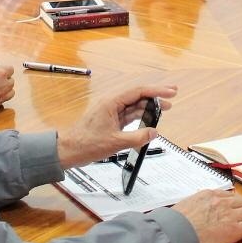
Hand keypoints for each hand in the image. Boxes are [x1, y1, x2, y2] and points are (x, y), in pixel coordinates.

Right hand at [0, 48, 14, 113]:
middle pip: (11, 81)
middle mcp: (4, 85)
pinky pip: (4, 101)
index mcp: (1, 73)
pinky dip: (1, 98)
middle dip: (6, 79)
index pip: (10, 69)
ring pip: (10, 92)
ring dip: (6, 89)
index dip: (4, 69)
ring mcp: (1, 96)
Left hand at [56, 84, 177, 169]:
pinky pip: (129, 115)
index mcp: (111, 103)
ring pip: (134, 106)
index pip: (138, 92)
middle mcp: (111, 104)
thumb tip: (154, 132)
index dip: (157, 91)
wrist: (68, 151)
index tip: (170, 92)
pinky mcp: (110, 121)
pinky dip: (140, 117)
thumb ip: (137, 137)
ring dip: (149, 107)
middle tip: (172, 95)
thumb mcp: (115, 142)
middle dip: (156, 96)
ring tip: (165, 108)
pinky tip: (149, 120)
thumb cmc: (85, 144)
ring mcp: (111, 112)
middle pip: (138, 96)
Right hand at [172, 189, 241, 242]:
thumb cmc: (178, 220)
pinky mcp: (235, 229)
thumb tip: (199, 204)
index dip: (241, 200)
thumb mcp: (188, 203)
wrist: (178, 230)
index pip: (231, 196)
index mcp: (211, 194)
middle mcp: (223, 202)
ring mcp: (231, 215)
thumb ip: (198, 202)